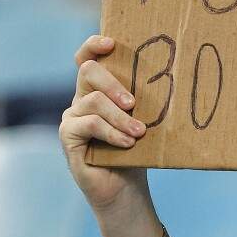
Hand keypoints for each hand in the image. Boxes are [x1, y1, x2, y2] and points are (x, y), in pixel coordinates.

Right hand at [60, 35, 147, 211]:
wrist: (125, 193)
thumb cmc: (137, 155)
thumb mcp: (143, 121)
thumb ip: (142, 101)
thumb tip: (169, 77)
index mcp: (98, 91)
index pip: (87, 59)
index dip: (94, 45)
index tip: (111, 43)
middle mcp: (81, 100)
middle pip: (88, 72)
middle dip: (113, 83)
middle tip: (134, 103)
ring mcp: (72, 118)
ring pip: (93, 101)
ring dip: (120, 117)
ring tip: (139, 133)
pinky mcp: (68, 137)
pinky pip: (89, 124)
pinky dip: (112, 132)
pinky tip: (127, 143)